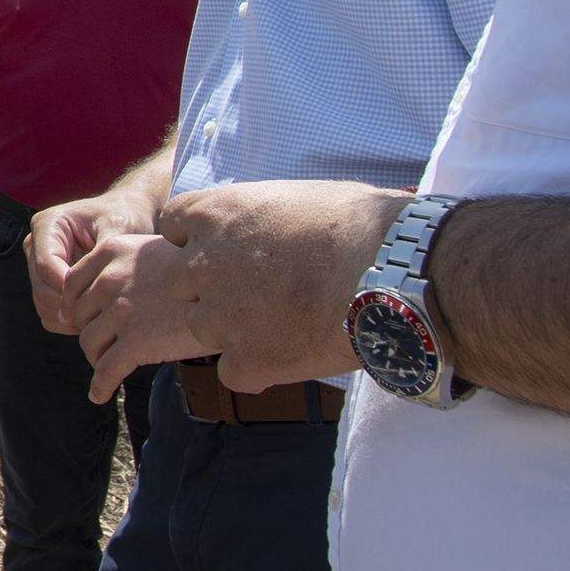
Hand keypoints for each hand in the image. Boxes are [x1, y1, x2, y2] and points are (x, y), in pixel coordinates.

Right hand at [28, 192, 153, 336]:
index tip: (100, 302)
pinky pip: (48, 312)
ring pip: (43, 304)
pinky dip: (68, 321)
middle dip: (71, 307)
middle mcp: (36, 245)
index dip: (70, 290)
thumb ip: (100, 259)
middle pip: (41, 288)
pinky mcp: (46, 282)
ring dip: (70, 317)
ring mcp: (38, 265)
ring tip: (102, 319)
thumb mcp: (119, 230)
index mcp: (47, 225)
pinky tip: (95, 319)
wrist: (128, 214)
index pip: (47, 267)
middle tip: (105, 317)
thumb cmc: (126, 217)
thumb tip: (83, 291)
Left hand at [65, 232, 212, 399]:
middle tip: (100, 345)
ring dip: (96, 358)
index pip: (72, 283)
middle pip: (80, 315)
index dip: (74, 305)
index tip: (81, 319)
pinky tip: (99, 395)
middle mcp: (111, 279)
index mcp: (113, 252)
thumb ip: (126, 264)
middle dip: (89, 330)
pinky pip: (105, 370)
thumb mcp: (157, 251)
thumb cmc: (201, 272)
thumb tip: (104, 287)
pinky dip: (99, 386)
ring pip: (89, 343)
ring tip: (105, 367)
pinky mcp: (136, 343)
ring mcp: (122, 311)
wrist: (237, 288)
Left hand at [161, 181, 409, 390]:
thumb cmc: (361, 226)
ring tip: (284, 324)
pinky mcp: (245, 361)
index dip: (201, 240)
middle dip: (209, 288)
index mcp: (212, 214)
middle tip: (258, 292)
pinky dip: (256, 369)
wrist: (395, 275)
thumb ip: (264, 217)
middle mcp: (201, 264)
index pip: (175, 227)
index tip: (231, 248)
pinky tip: (293, 356)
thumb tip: (269, 226)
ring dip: (232, 329)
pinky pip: (232, 372)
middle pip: (180, 283)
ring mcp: (219, 317)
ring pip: (202, 329)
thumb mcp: (299, 199)